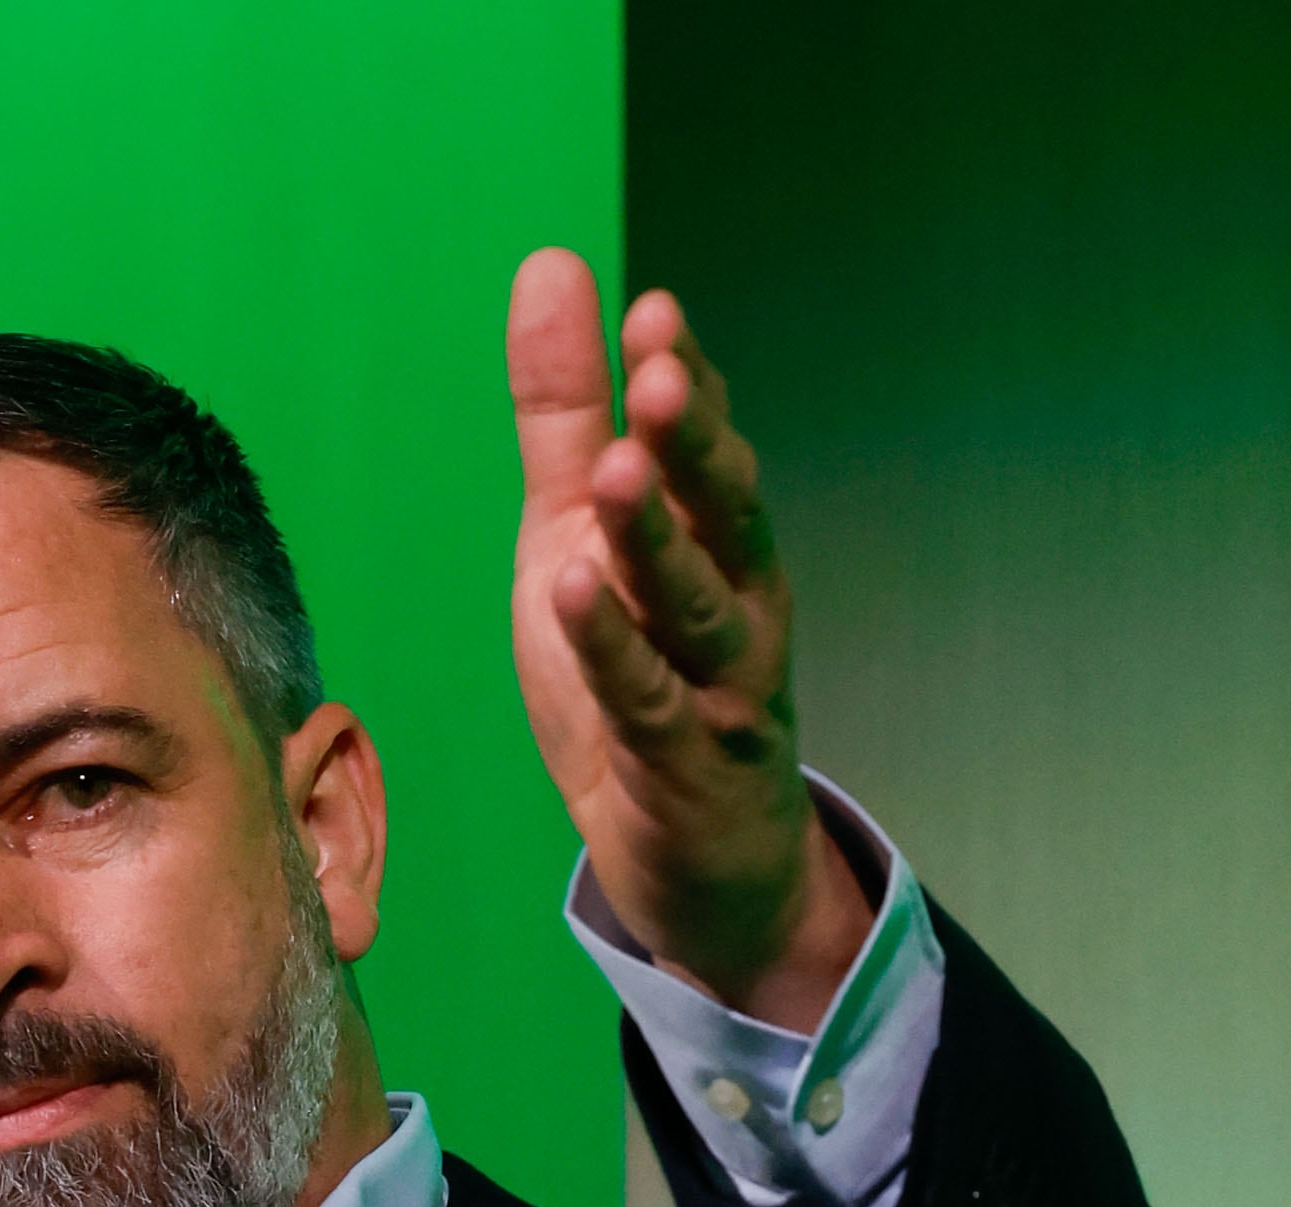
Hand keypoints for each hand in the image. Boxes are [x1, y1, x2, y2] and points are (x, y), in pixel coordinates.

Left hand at [505, 249, 870, 1031]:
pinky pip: (649, 702)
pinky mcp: (685, 765)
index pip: (705, 450)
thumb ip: (570, 415)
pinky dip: (614, 651)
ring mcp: (721, 687)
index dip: (686, 383)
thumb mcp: (578, 533)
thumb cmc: (640, 678)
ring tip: (620, 474)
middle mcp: (737, 603)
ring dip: (660, 541)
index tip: (652, 311)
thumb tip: (553, 266)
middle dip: (694, 444)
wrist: (695, 855)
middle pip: (722, 515)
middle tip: (662, 374)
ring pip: (695, 606)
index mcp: (717, 542)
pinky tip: (575, 596)